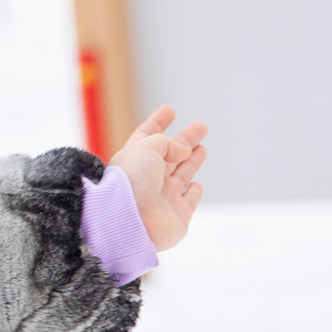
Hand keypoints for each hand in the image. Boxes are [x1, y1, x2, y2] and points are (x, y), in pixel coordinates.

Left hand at [111, 105, 207, 250]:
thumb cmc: (131, 181)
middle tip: (201, 126)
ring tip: (202, 148)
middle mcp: (149, 177)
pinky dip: (194, 192)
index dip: (158, 122)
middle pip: (171, 153)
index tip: (170, 110)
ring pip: (182, 173)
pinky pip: (188, 200)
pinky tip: (196, 185)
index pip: (148, 136)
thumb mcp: (145, 148)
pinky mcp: (177, 216)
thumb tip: (184, 151)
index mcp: (135, 159)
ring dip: (192, 160)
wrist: (129, 221)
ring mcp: (163, 197)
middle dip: (186, 139)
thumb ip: (167, 143)